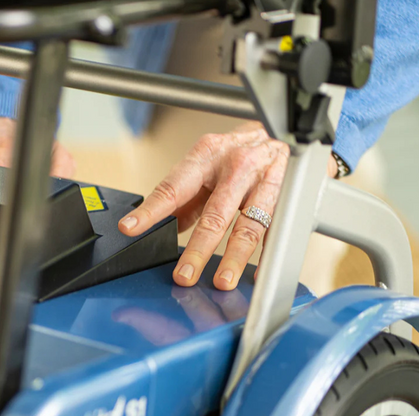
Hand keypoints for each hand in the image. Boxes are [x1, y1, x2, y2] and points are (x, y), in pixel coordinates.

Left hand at [118, 121, 334, 290]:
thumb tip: (159, 226)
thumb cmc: (233, 153)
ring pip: (249, 224)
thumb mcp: (202, 167)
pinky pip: (276, 229)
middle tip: (184, 275)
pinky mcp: (287, 196)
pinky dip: (267, 255)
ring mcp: (265, 180)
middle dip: (199, 249)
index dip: (151, 210)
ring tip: (222, 281)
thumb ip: (183, 198)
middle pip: (215, 213)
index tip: (131, 228)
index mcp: (206, 155)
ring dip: (235, 257)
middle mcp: (237, 165)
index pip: (173, 188)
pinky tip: (257, 275)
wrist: (279, 131)